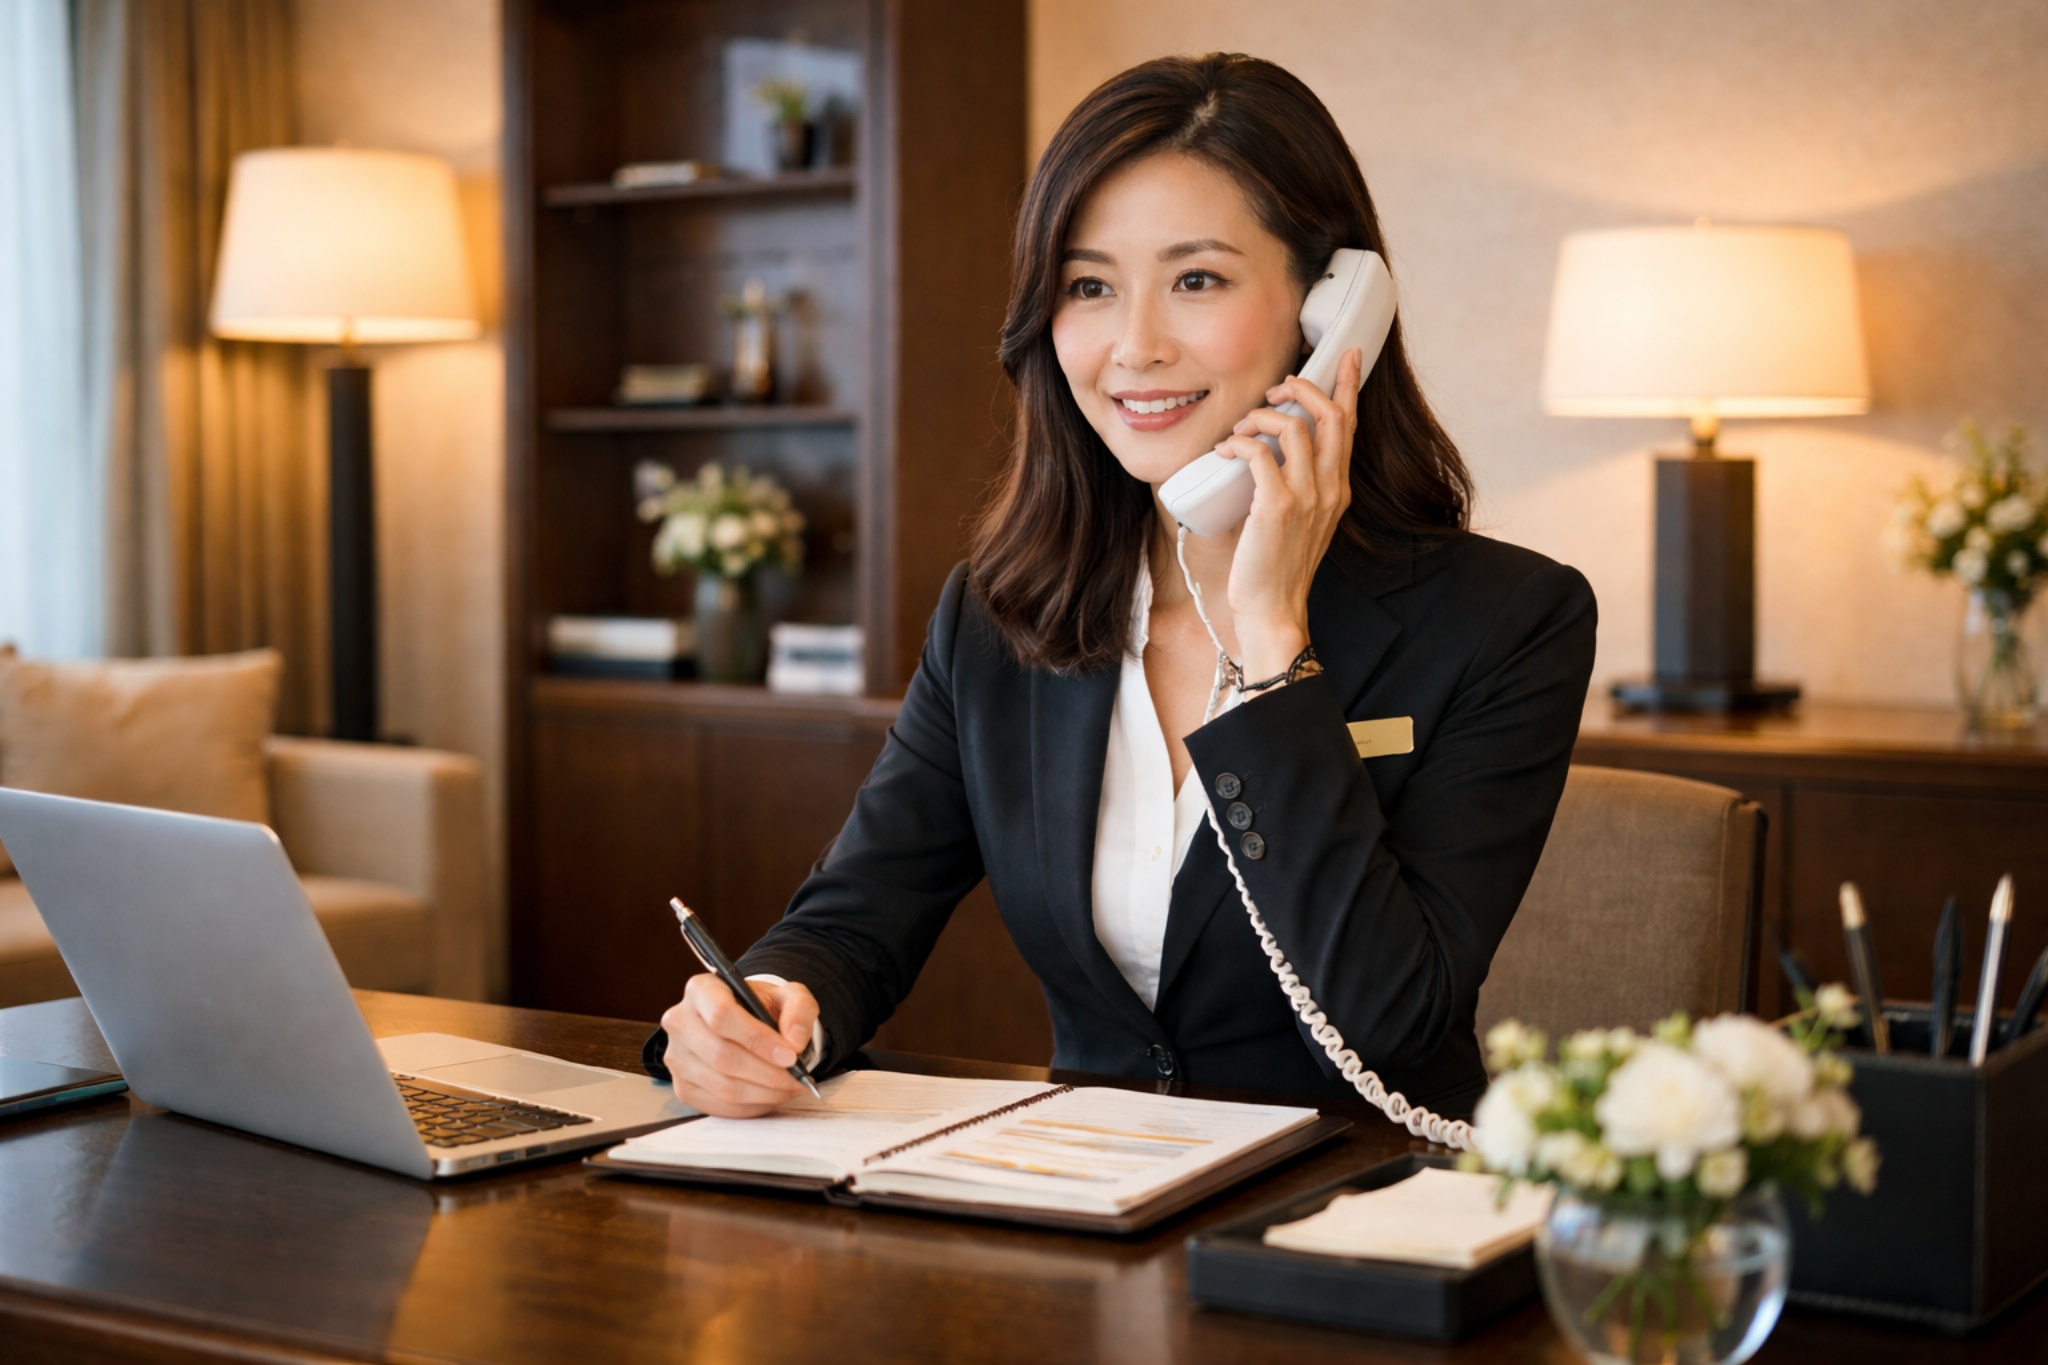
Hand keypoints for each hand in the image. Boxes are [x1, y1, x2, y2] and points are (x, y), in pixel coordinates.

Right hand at [660, 974, 819, 1116]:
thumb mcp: (788, 996)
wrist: (745, 1024)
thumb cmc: (762, 1008)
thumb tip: (794, 1042)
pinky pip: (719, 1105)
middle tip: (797, 1078)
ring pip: (722, 1085)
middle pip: (721, 1055)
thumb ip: (798, 1010)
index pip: (721, 1015)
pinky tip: (771, 1095)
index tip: (790, 1055)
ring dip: (763, 1093)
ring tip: (790, 1087)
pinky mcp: (682, 1087)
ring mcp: (677, 1057)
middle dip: (767, 1073)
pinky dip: (751, 1106)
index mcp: (701, 990)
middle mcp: (680, 1022)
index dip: (757, 1039)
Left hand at [1210, 348, 1360, 678]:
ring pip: (1296, 427)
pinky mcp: (1278, 506)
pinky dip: (1239, 443)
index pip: (1350, 426)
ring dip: (1262, 417)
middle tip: (1276, 387)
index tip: (1348, 355)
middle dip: (1303, 388)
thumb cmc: (1276, 568)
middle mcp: (1330, 488)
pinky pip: (1260, 454)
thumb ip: (1294, 486)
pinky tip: (1225, 451)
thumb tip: (1265, 453)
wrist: (1273, 609)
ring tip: (1241, 429)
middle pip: (1331, 415)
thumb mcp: (1298, 520)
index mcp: (1338, 489)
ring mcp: (1307, 497)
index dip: (1348, 385)